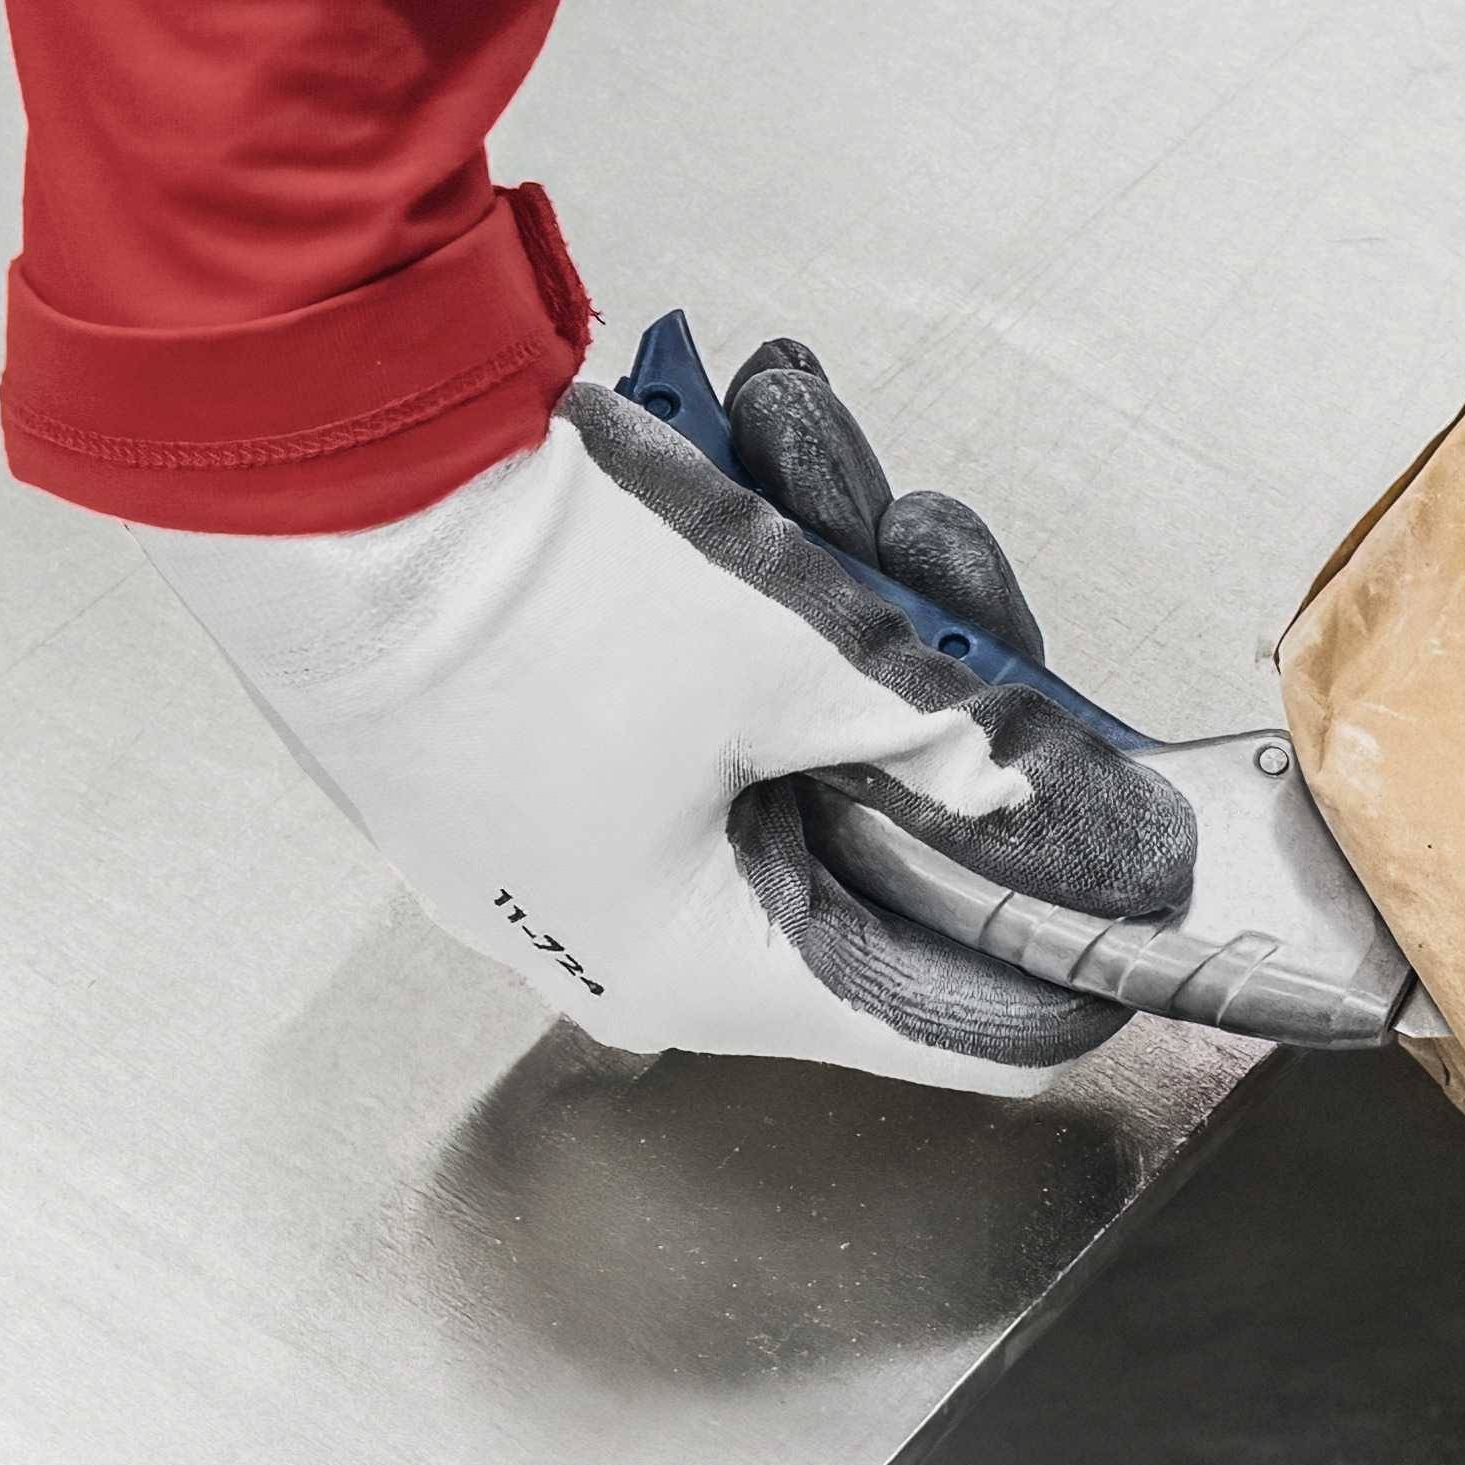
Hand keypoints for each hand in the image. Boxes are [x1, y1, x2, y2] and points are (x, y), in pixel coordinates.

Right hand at [154, 327, 1400, 1088]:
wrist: (314, 446)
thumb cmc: (533, 582)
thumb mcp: (814, 657)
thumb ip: (966, 743)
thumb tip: (1063, 801)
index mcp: (696, 970)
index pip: (950, 1018)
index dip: (1068, 941)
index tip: (1150, 879)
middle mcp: (625, 925)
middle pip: (880, 842)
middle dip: (931, 685)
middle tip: (939, 561)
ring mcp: (567, 820)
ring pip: (792, 727)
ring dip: (833, 584)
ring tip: (803, 454)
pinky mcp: (532, 716)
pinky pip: (700, 671)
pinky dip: (744, 569)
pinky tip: (743, 451)